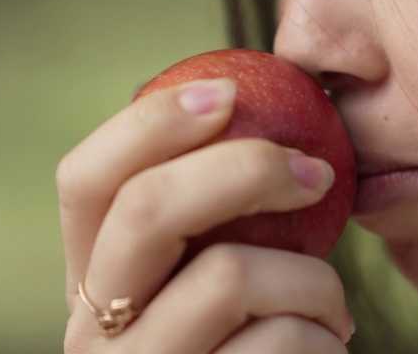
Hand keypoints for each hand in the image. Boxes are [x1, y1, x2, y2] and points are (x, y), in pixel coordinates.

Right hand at [57, 78, 353, 352]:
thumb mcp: (203, 292)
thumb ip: (206, 227)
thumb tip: (250, 110)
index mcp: (90, 283)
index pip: (84, 179)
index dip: (150, 122)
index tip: (230, 89)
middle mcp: (92, 333)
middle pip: (147, 207)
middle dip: (247, 168)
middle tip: (320, 173)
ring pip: (228, 276)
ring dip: (313, 280)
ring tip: (334, 308)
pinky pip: (278, 345)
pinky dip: (325, 340)